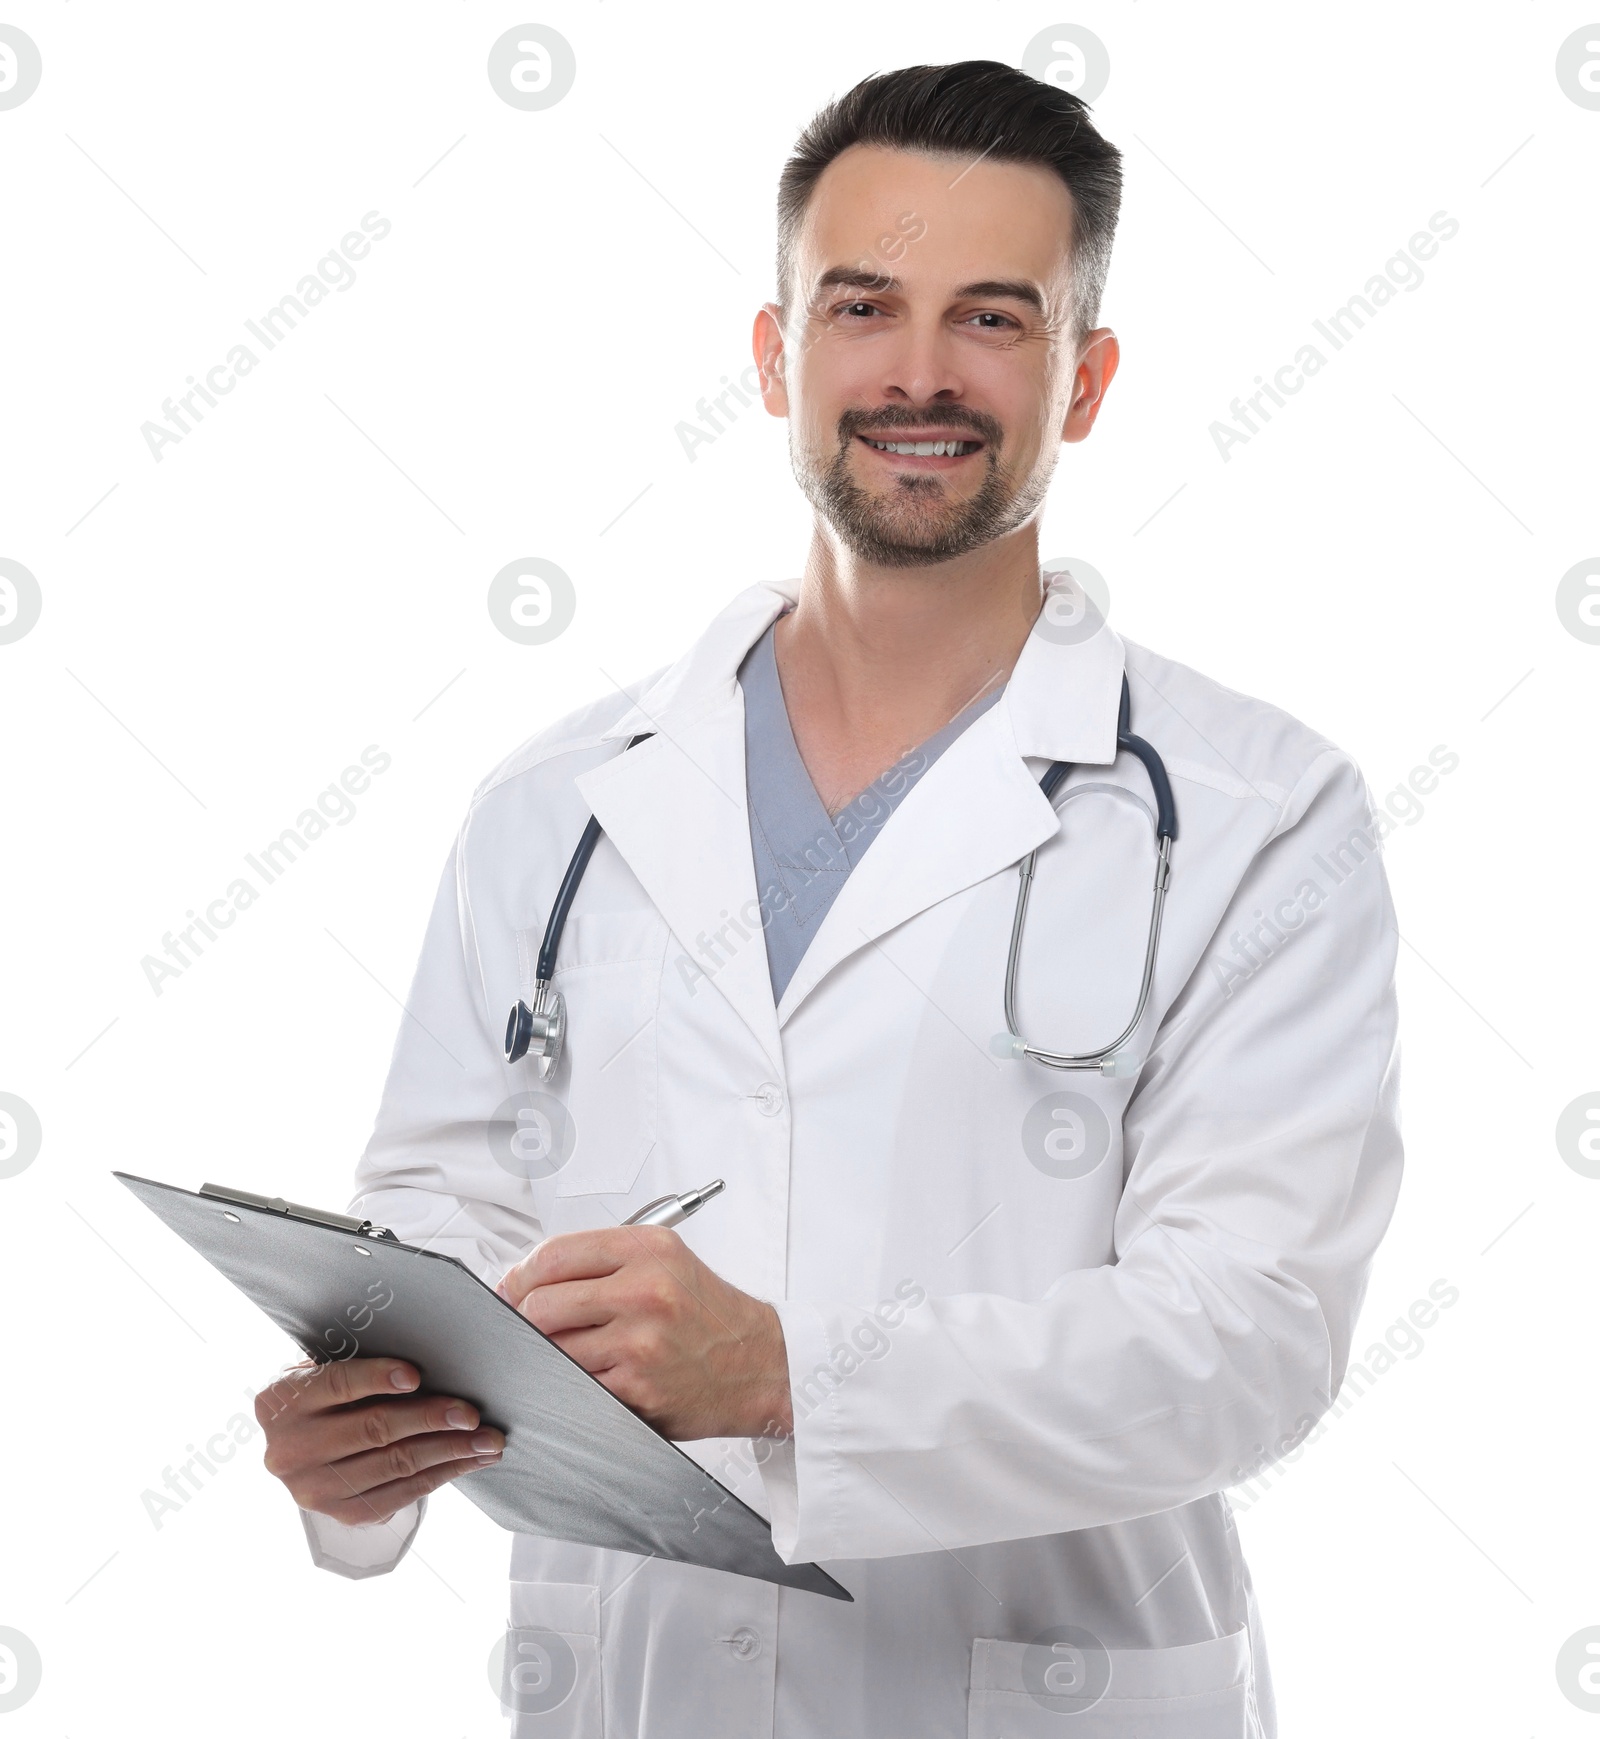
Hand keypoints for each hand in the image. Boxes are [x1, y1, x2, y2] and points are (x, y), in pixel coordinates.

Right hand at [256, 1356, 504, 1525]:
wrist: (298, 1445)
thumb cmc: (327, 1393)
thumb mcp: (325, 1369)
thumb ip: (360, 1366)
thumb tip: (428, 1364)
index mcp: (281, 1402)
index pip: (336, 1384)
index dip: (377, 1378)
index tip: (416, 1375)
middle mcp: (290, 1449)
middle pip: (373, 1429)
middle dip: (430, 1419)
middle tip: (471, 1413)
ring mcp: (313, 1488)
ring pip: (394, 1465)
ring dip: (449, 1451)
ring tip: (487, 1440)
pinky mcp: (341, 1514)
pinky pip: (400, 1494)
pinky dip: (442, 1474)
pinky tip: (470, 1460)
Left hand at [497, 1226, 792, 1440]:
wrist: (763, 1363)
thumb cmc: (711, 1314)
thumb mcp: (668, 1262)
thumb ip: (604, 1262)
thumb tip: (531, 1278)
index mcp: (649, 1249)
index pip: (555, 1253)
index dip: (521, 1273)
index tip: (513, 1287)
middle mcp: (645, 1290)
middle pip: (541, 1303)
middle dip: (522, 1318)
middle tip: (525, 1325)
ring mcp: (639, 1342)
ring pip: (553, 1348)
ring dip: (548, 1354)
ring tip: (569, 1352)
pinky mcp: (637, 1387)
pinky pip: (576, 1384)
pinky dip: (573, 1383)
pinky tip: (592, 1377)